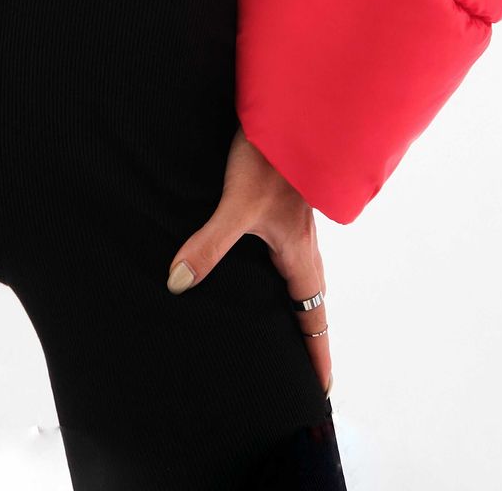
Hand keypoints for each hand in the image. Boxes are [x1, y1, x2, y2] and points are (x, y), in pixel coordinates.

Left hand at [166, 123, 333, 395]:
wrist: (288, 111)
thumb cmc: (269, 159)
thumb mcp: (237, 205)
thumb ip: (209, 243)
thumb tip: (178, 282)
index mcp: (299, 255)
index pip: (313, 318)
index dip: (316, 356)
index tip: (323, 390)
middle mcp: (302, 243)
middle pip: (310, 301)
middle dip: (307, 335)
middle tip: (304, 368)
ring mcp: (295, 222)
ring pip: (300, 273)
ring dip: (297, 301)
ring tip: (283, 324)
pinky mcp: (283, 202)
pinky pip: (288, 249)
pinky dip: (283, 270)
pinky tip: (260, 264)